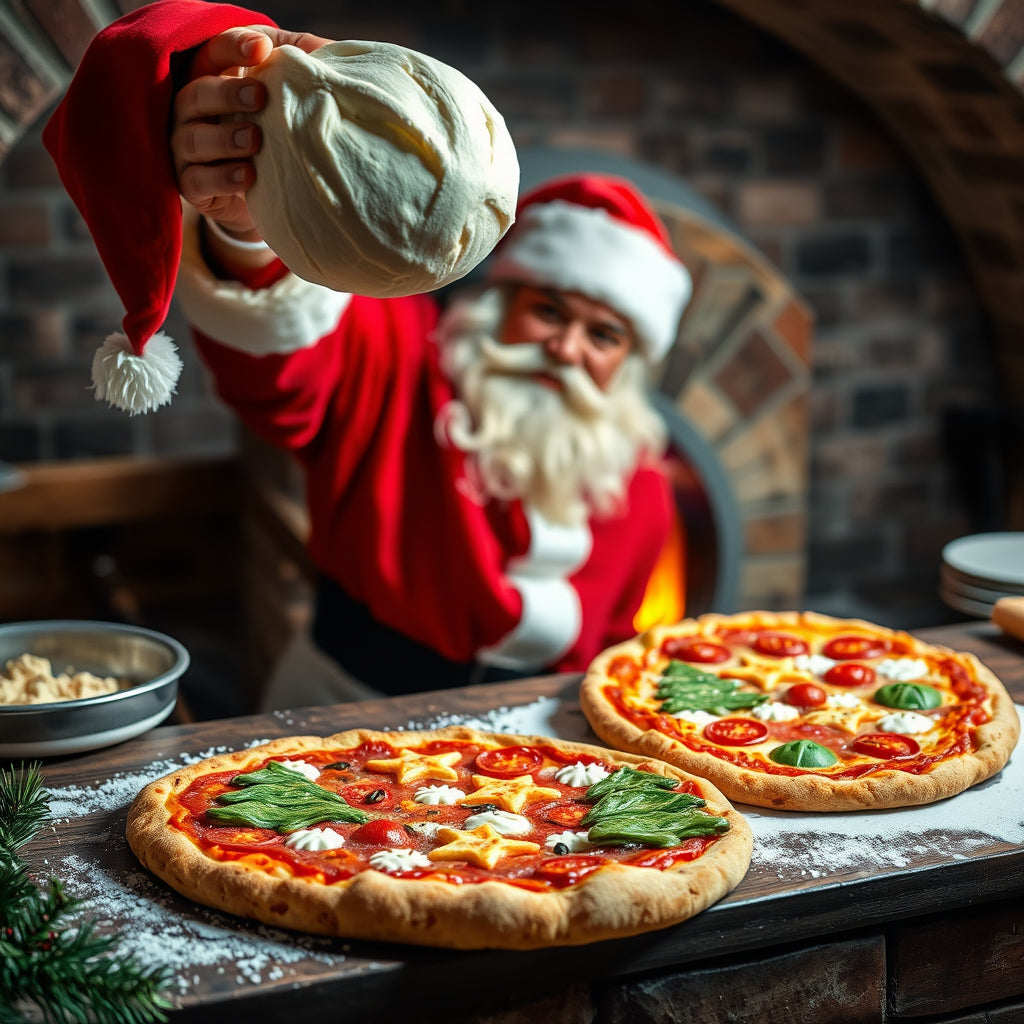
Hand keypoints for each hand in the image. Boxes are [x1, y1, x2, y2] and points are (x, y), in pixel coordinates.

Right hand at [172, 25, 331, 236]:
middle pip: (196, 93)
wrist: (272, 193)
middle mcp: (193, 110)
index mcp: (215, 79)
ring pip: (193, 138)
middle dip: (227, 93)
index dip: (233, 46)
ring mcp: (186, 148)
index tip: (262, 48)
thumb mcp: (293, 95)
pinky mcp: (191, 185)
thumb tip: (333, 54)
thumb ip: (306, 67)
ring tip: (255, 139)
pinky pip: (198, 180)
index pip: (214, 52)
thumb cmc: (280, 133)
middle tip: (260, 96)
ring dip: (224, 138)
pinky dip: (221, 177)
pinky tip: (248, 175)